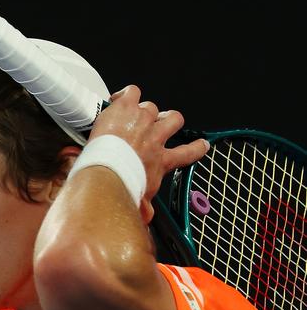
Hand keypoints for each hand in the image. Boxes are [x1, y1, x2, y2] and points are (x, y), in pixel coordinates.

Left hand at [88, 85, 208, 221]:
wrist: (107, 172)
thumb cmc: (122, 187)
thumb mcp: (139, 199)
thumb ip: (145, 207)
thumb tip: (147, 218)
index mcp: (161, 160)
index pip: (188, 153)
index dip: (197, 147)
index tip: (203, 144)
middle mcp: (155, 138)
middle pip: (174, 119)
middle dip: (169, 120)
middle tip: (159, 123)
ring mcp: (142, 120)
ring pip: (153, 105)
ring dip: (144, 109)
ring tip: (134, 112)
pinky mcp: (126, 107)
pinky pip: (132, 91)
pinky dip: (126, 93)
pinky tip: (118, 99)